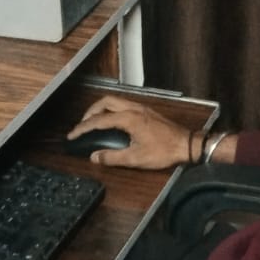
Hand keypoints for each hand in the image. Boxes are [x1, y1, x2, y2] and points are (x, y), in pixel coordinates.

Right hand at [66, 96, 193, 168]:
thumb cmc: (164, 151)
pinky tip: (111, 121)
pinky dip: (112, 109)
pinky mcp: (146, 111)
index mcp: (129, 118)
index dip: (83, 128)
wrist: (187, 144)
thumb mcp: (136, 158)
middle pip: (104, 102)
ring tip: (93, 122)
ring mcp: (141, 108)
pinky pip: (123, 104)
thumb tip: (95, 157)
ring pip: (114, 101)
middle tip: (82, 125)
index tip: (73, 135)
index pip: (99, 120)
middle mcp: (134, 109)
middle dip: (90, 113)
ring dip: (101, 109)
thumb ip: (113, 157)